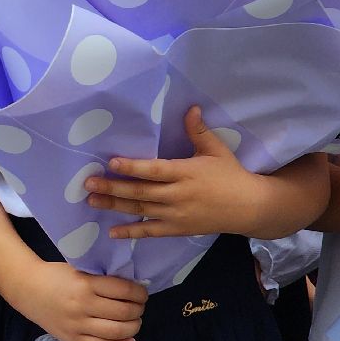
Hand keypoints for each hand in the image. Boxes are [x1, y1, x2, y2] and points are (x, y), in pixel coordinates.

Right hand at [11, 260, 145, 340]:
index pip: (124, 290)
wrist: (27, 289)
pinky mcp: (72, 339)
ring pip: (117, 331)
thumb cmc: (55, 275)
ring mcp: (77, 325)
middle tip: (139, 306)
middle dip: (139, 309)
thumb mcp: (79, 269)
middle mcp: (83, 306)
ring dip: (134, 327)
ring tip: (135, 321)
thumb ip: (102, 279)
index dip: (139, 292)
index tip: (142, 293)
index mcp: (85, 284)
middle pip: (124, 312)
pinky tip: (130, 340)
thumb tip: (132, 289)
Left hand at [86, 108, 263, 238]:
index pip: (154, 170)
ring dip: (115, 207)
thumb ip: (198, 131)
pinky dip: (132, 232)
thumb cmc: (231, 175)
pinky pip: (152, 231)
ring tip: (92, 201)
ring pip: (142, 210)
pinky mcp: (179, 229)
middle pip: (141, 192)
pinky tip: (113, 232)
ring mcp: (177, 214)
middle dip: (113, 188)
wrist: (251, 207)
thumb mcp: (216, 150)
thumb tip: (190, 108)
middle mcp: (178, 195)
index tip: (111, 162)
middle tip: (88, 184)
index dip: (132, 167)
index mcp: (186, 172)